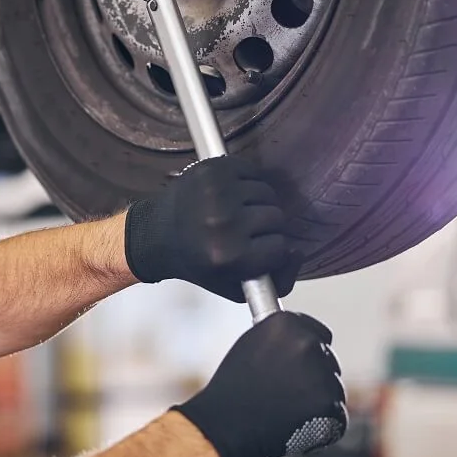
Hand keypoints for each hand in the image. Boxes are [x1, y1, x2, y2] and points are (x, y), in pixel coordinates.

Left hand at [123, 156, 300, 301]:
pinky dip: (249, 182)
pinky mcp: (213, 169)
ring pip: (268, 192)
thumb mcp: (236, 287)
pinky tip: (233, 195)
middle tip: (244, 230)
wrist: (158, 234)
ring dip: (258, 202)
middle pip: (277, 216)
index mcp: (229, 256)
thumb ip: (277, 280)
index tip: (255, 250)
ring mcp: (217, 192)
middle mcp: (222, 223)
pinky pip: (253, 171)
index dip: (272, 249)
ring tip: (237, 212)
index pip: (282, 247)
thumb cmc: (198, 261)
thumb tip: (298, 252)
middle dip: (266, 225)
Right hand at [170, 311, 347, 456]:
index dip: (309, 355)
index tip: (299, 370)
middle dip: (315, 380)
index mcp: (286, 323)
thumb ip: (282, 338)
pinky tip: (296, 428)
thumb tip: (305, 339)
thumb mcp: (251, 346)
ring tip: (285, 413)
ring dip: (318, 404)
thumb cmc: (232, 390)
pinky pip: (338, 417)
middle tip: (287, 398)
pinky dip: (324, 427)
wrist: (224, 426)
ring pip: (334, 390)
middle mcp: (307, 343)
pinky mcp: (329, 405)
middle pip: (329, 362)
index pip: (319, 334)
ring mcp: (320, 374)